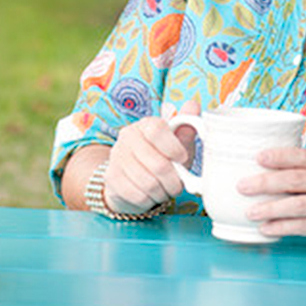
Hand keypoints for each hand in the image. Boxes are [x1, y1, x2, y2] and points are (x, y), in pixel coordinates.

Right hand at [102, 100, 200, 214]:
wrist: (133, 178)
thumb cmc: (162, 158)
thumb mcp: (178, 143)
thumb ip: (187, 126)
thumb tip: (193, 105)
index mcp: (146, 124)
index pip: (157, 130)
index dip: (174, 148)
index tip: (182, 159)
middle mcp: (128, 137)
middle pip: (158, 164)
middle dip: (174, 180)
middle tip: (178, 184)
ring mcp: (117, 157)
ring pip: (149, 183)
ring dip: (163, 192)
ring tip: (165, 190)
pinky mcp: (112, 178)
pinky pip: (138, 195)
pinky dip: (150, 200)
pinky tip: (151, 195)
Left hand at [238, 147, 305, 251]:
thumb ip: (299, 171)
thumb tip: (256, 169)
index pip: (303, 156)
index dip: (280, 156)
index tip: (258, 157)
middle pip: (297, 179)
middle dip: (267, 182)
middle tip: (243, 186)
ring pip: (299, 204)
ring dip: (272, 208)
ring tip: (250, 211)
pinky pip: (302, 226)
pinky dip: (282, 227)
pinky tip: (265, 228)